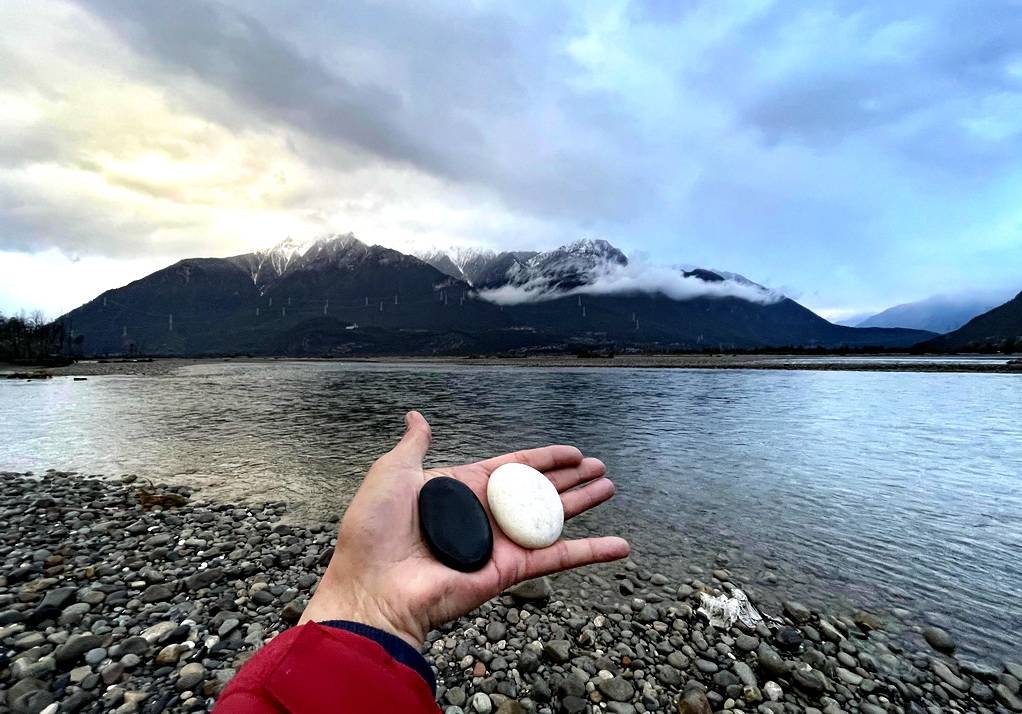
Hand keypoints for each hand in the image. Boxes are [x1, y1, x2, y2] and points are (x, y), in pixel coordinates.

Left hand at [300, 411, 628, 646]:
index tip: (570, 452)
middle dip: (570, 478)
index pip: (513, 468)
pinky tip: (620, 545)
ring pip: (554, 519)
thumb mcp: (393, 473)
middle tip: (599, 467)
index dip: (543, 458)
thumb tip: (417, 416)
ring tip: (611, 487)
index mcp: (461, 490)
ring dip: (584, 504)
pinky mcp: (510, 570)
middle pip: (539, 491)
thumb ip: (414, 445)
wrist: (373, 587)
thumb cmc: (375, 531)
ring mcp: (500, 544)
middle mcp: (485, 516)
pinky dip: (591, 552)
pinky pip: (558, 556)